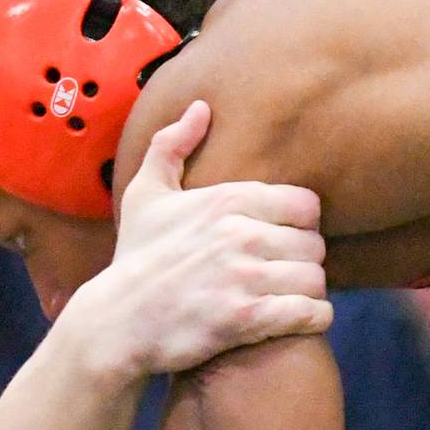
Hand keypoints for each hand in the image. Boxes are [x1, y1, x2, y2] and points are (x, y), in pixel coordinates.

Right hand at [73, 100, 331, 377]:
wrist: (115, 322)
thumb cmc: (135, 259)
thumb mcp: (144, 196)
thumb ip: (171, 146)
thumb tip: (201, 107)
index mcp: (226, 200)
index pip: (305, 205)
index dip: (296, 225)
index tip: (278, 242)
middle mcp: (240, 234)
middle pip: (313, 244)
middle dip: (301, 262)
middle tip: (281, 276)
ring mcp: (244, 278)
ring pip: (315, 279)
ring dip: (306, 292)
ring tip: (287, 299)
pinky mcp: (247, 319)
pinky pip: (310, 313)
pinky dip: (311, 319)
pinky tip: (294, 320)